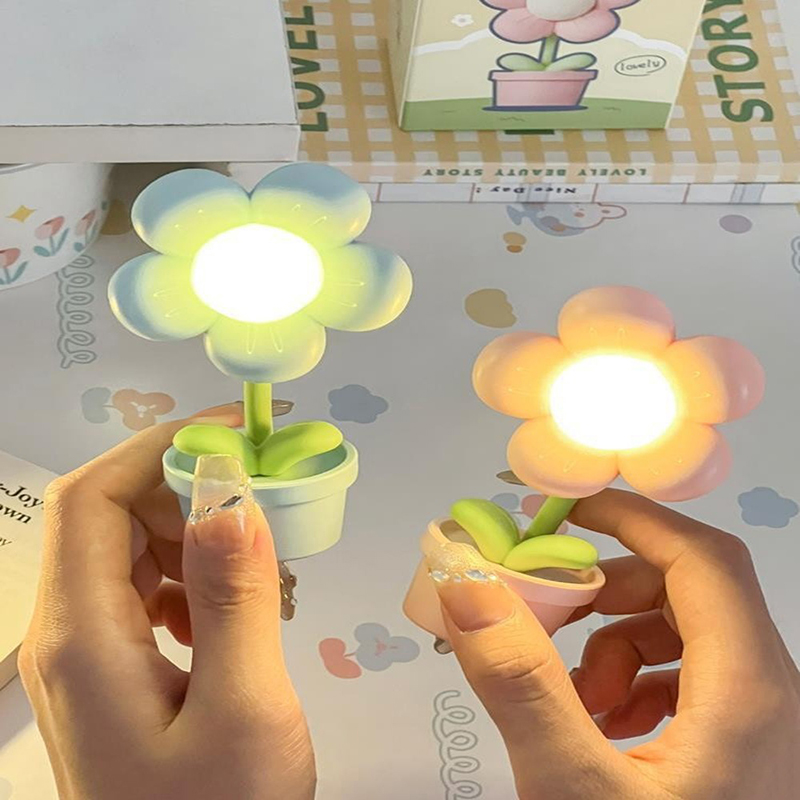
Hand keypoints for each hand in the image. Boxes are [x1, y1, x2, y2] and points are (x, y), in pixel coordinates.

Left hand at [19, 405, 315, 799]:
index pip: (94, 498)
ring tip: (266, 567)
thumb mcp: (242, 710)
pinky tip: (238, 616)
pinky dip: (196, 579)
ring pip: (132, 552)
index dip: (159, 445)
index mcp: (81, 637)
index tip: (240, 431)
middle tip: (269, 496)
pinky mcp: (114, 675)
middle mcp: (68, 636)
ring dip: (198, 536)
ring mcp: (88, 658)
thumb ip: (232, 595)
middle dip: (188, 489)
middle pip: (110, 518)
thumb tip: (230, 489)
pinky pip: (147, 594)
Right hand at [427, 489, 799, 799]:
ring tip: (574, 694)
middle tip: (547, 608)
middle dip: (609, 588)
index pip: (700, 556)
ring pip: (685, 635)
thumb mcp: (575, 787)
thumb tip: (465, 581)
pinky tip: (601, 726)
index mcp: (750, 689)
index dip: (632, 517)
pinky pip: (687, 679)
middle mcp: (769, 693)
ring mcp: (759, 722)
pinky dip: (634, 681)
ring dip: (617, 641)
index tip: (562, 510)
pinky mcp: (739, 747)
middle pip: (690, 591)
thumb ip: (519, 682)